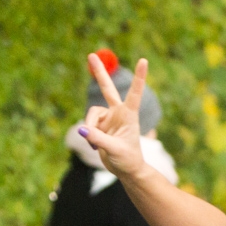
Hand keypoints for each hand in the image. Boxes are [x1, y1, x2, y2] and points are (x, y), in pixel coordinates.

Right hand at [80, 54, 149, 181]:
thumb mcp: (114, 150)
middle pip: (107, 89)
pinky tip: (96, 146)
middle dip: (99, 73)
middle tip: (91, 55)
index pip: (134, 93)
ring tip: (97, 144)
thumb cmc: (127, 160)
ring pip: (91, 114)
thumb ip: (98, 139)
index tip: (144, 60)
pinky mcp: (99, 125)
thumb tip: (82, 129)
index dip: (139, 77)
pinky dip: (89, 136)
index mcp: (129, 115)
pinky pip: (87, 125)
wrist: (126, 170)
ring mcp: (108, 118)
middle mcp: (118, 113)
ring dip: (90, 128)